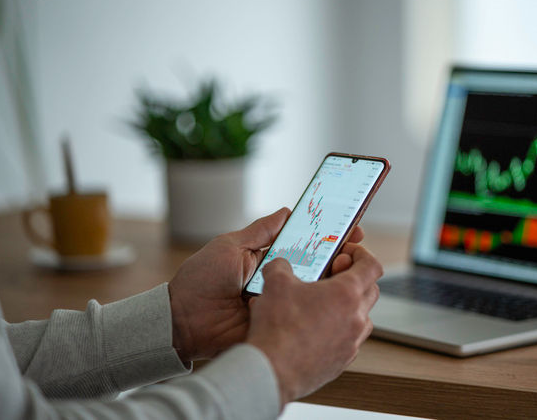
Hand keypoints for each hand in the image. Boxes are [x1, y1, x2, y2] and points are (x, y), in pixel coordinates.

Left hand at [168, 208, 364, 362]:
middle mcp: (280, 281)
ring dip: (334, 279)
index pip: (307, 245)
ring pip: (316, 291)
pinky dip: (320, 307)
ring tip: (346, 267)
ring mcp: (281, 304)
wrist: (182, 320)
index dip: (329, 237)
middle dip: (340, 257)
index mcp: (269, 260)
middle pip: (318, 267)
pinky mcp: (279, 325)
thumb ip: (261, 230)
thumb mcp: (231, 246)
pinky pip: (304, 316)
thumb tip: (288, 211)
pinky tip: (333, 296)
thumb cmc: (201, 280)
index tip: (351, 229)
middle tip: (354, 250)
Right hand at [246, 243, 382, 405]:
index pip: (372, 265)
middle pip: (371, 290)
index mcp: (347, 293)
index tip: (347, 253)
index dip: (361, 254)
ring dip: (349, 307)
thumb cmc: (278, 328)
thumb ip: (282, 265)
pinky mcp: (343, 361)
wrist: (271, 371)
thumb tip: (281, 264)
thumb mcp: (275, 283)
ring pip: (363, 317)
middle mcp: (356, 318)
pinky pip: (350, 339)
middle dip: (355, 278)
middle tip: (332, 276)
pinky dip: (339, 330)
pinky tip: (316, 329)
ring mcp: (352, 342)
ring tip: (322, 304)